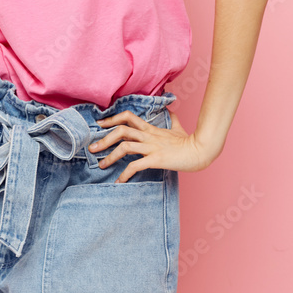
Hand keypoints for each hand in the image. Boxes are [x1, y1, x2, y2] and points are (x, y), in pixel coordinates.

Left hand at [88, 109, 220, 182]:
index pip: (128, 117)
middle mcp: (148, 136)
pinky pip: (136, 165)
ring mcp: (152, 147)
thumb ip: (171, 119)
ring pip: (125, 147)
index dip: (112, 119)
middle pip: (121, 131)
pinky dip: (125, 174)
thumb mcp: (178, 127)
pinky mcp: (156, 159)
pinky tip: (119, 181)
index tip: (100, 125)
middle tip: (92, 148)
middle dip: (104, 139)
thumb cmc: (189, 141)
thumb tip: (171, 110)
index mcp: (151, 129)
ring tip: (101, 165)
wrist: (201, 151)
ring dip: (110, 156)